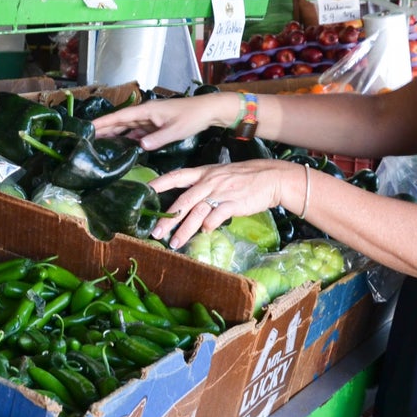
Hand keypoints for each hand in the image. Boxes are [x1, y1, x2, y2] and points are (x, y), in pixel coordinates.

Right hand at [93, 92, 235, 150]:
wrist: (207, 111)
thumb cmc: (192, 117)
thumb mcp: (175, 130)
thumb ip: (157, 138)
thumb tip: (139, 145)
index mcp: (147, 110)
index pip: (120, 116)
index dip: (104, 122)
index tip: (89, 127)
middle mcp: (145, 113)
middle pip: (119, 122)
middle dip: (104, 129)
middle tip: (87, 139)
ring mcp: (149, 119)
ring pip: (126, 128)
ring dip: (114, 135)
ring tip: (98, 144)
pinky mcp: (154, 125)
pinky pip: (136, 132)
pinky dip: (127, 139)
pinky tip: (120, 147)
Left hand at [147, 160, 288, 248]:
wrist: (272, 177)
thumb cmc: (246, 177)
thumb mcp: (220, 174)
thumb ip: (204, 186)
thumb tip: (190, 203)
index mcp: (203, 173)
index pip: (176, 176)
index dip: (160, 183)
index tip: (144, 191)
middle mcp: (208, 182)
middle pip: (182, 202)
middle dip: (167, 219)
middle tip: (155, 233)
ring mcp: (220, 192)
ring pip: (196, 213)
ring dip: (184, 230)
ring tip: (173, 243)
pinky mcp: (233, 203)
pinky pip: (216, 216)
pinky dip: (208, 225)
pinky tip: (204, 233)